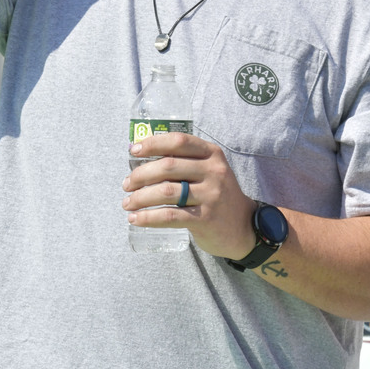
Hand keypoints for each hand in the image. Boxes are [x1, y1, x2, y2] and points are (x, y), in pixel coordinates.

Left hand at [123, 132, 256, 260]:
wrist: (243, 226)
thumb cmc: (216, 196)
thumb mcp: (210, 172)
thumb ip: (186, 163)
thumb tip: (142, 160)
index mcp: (213, 154)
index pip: (179, 141)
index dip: (153, 143)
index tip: (133, 150)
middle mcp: (214, 171)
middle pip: (168, 166)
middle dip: (140, 175)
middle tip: (126, 185)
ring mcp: (211, 195)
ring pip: (166, 192)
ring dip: (139, 198)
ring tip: (127, 203)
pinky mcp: (205, 218)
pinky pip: (169, 216)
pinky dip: (147, 218)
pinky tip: (135, 219)